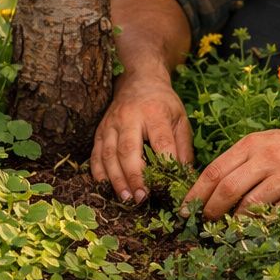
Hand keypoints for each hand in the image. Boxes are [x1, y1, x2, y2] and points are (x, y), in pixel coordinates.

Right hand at [91, 75, 193, 202]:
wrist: (139, 81)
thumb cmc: (163, 104)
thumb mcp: (180, 119)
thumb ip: (183, 148)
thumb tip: (184, 177)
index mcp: (154, 113)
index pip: (160, 141)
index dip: (163, 165)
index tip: (167, 187)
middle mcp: (129, 117)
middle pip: (128, 149)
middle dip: (134, 176)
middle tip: (142, 198)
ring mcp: (111, 123)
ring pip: (108, 154)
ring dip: (116, 179)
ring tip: (126, 198)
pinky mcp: (100, 130)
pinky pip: (95, 154)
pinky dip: (99, 173)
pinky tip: (106, 188)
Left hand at [184, 121, 279, 220]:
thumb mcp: (267, 142)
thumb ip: (242, 161)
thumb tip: (215, 188)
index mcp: (252, 143)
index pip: (214, 171)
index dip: (196, 193)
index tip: (185, 209)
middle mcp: (266, 158)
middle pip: (227, 190)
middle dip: (211, 212)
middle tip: (206, 224)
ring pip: (249, 207)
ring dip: (236, 224)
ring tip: (230, 230)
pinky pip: (275, 217)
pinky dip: (263, 226)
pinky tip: (257, 231)